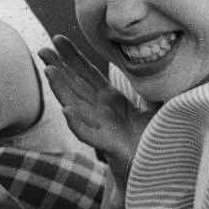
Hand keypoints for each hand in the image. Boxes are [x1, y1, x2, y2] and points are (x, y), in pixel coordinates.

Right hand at [41, 35, 153, 190]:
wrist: (149, 171)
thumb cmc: (148, 141)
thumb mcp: (154, 110)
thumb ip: (154, 92)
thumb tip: (167, 69)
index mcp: (110, 101)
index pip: (88, 74)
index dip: (73, 56)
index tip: (58, 38)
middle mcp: (100, 112)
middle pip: (76, 85)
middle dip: (59, 66)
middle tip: (42, 49)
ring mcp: (101, 128)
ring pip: (76, 105)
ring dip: (61, 89)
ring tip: (48, 71)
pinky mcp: (106, 146)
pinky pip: (88, 134)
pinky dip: (77, 123)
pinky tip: (66, 111)